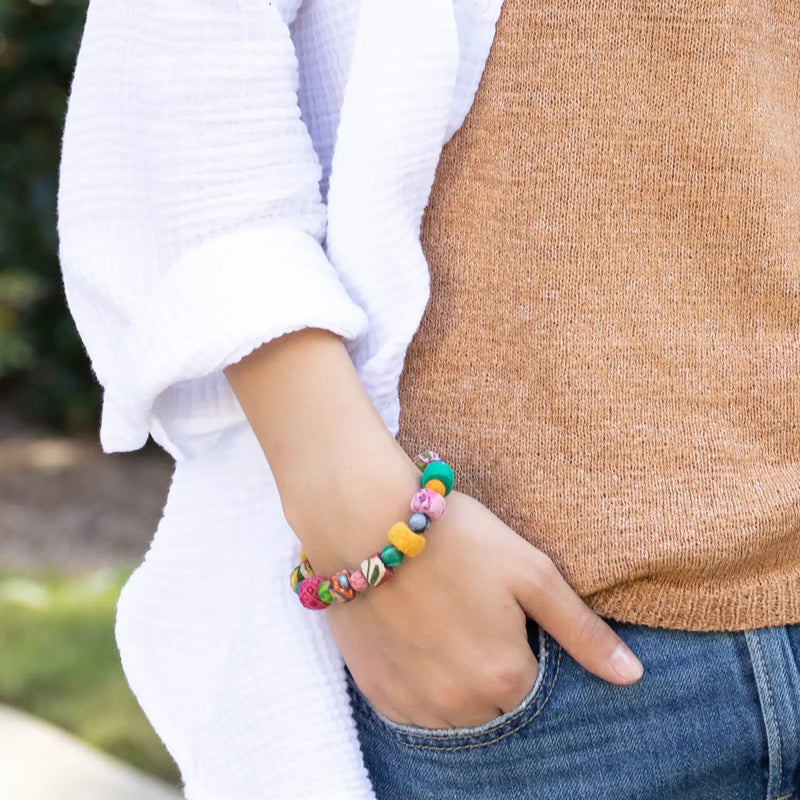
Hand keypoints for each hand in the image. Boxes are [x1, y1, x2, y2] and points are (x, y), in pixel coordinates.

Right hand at [223, 329, 642, 729]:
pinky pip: (410, 711)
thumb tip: (633, 677)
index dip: (525, 653)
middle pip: (495, 709)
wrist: (365, 519)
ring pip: (453, 716)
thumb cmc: (456, 536)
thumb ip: (582, 630)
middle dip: (494, 673)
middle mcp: (460, 704)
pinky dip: (420, 686)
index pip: (535, 694)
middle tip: (474, 618)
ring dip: (457, 684)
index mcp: (505, 677)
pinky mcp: (374, 689)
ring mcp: (412, 702)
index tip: (507, 617)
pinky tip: (416, 640)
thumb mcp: (531, 572)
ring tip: (445, 627)